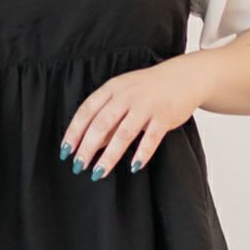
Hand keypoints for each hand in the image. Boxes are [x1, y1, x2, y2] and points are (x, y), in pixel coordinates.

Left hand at [59, 53, 206, 178]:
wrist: (184, 76)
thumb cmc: (148, 89)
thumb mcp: (122, 96)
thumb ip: (106, 119)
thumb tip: (89, 145)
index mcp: (112, 89)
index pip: (86, 111)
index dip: (74, 132)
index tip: (65, 151)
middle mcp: (127, 96)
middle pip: (101, 124)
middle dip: (87, 147)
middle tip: (78, 166)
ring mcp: (146, 106)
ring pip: (123, 134)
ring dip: (109, 156)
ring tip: (99, 173)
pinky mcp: (164, 116)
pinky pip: (151, 138)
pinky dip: (142, 153)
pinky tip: (133, 167)